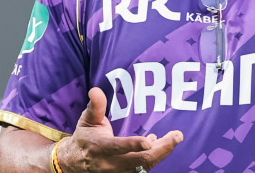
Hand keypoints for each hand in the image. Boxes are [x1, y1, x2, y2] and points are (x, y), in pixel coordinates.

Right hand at [57, 87, 182, 171]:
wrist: (76, 162)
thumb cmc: (85, 137)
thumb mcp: (87, 119)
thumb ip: (95, 106)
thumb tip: (95, 90)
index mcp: (100, 148)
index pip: (118, 147)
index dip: (134, 145)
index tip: (149, 141)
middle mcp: (110, 164)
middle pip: (141, 160)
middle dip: (162, 148)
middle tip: (177, 136)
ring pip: (146, 166)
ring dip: (162, 152)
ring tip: (173, 137)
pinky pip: (145, 169)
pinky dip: (155, 157)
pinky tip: (159, 145)